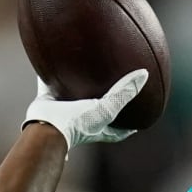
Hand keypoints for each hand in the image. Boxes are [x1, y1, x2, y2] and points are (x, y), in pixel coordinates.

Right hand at [24, 69, 147, 149]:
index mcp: (98, 129)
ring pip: (73, 97)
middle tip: (108, 91)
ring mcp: (64, 113)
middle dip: (101, 105)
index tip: (136, 124)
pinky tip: (50, 59)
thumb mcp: (108, 109)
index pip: (118, 132)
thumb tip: (144, 74)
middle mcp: (82, 122)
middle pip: (96, 113)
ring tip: (80, 72)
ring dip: (76, 88)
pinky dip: (50, 74)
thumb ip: (124, 93)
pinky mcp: (48, 102)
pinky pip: (49, 84)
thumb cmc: (78, 124)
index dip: (127, 128)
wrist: (47, 126)